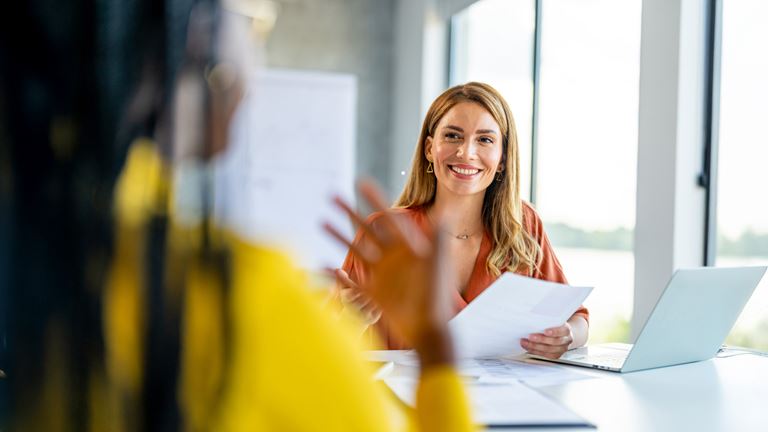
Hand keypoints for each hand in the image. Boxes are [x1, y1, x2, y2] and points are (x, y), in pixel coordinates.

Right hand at [324, 180, 454, 367]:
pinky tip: (321, 265)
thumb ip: (438, 238)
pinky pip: (350, 281)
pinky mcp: (373, 294)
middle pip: (366, 229)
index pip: (387, 217)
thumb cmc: (437, 296)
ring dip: (338, 235)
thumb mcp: (438, 263)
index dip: (374, 199)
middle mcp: (392, 257)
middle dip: (350, 212)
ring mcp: (381, 275)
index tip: (361, 182)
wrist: (431, 329)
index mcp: (407, 246)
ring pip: (355, 250)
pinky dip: (335, 274)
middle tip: (332, 196)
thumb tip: (442, 213)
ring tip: (322, 221)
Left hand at [521, 323, 573, 358]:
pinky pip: (545, 356)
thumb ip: (548, 320)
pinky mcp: (555, 355)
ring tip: (525, 342)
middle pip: (554, 342)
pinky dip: (535, 352)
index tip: (545, 331)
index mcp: (566, 330)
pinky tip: (528, 347)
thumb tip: (533, 317)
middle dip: (541, 340)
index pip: (562, 331)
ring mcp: (561, 349)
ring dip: (535, 347)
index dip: (554, 332)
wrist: (562, 334)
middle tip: (530, 337)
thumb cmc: (555, 325)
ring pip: (548, 350)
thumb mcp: (554, 320)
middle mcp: (566, 341)